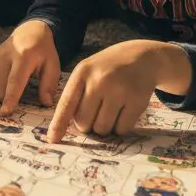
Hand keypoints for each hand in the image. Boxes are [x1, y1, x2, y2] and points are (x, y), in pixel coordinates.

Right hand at [0, 20, 60, 112]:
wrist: (29, 32)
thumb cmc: (43, 52)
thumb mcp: (53, 65)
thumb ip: (49, 84)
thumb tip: (46, 103)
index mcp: (23, 57)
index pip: (14, 81)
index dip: (10, 99)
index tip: (6, 112)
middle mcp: (4, 56)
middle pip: (0, 90)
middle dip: (7, 100)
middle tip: (19, 97)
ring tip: (11, 89)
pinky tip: (1, 85)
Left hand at [46, 41, 190, 141]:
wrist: (142, 56)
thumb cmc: (108, 68)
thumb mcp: (88, 70)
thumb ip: (76, 94)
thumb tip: (63, 128)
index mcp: (83, 72)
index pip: (67, 103)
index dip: (59, 123)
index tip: (53, 139)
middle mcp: (100, 80)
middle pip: (84, 122)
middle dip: (88, 125)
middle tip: (96, 114)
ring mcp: (120, 90)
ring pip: (103, 129)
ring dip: (104, 127)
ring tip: (111, 110)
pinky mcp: (137, 101)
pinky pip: (122, 129)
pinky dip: (121, 127)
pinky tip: (124, 111)